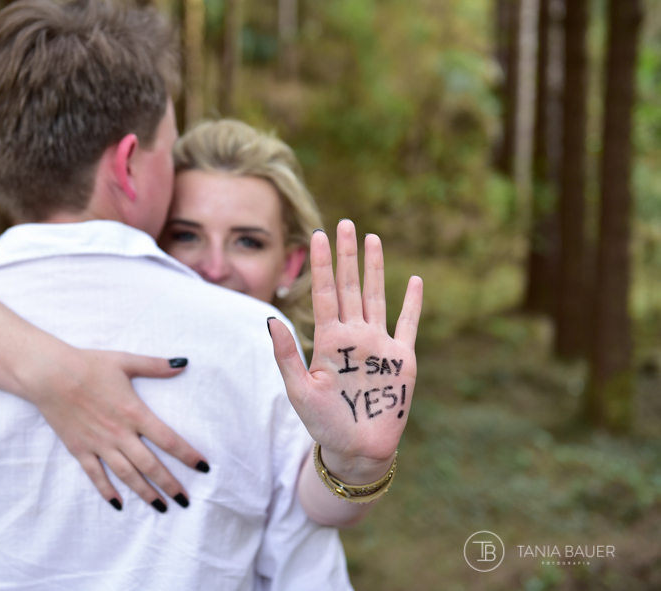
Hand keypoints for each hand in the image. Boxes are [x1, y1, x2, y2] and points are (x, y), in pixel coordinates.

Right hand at [21, 347, 208, 511]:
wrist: (50, 375)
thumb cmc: (88, 364)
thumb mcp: (125, 361)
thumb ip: (155, 365)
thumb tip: (183, 363)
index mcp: (134, 413)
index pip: (168, 440)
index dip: (188, 455)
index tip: (203, 467)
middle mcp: (120, 434)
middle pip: (150, 465)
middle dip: (170, 484)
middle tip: (185, 500)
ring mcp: (99, 444)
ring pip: (127, 475)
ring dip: (145, 493)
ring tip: (161, 507)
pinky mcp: (80, 449)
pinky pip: (96, 475)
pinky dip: (107, 491)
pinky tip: (118, 504)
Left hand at [268, 220, 422, 483]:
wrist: (356, 450)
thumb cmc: (324, 423)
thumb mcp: (299, 390)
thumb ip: (287, 354)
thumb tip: (269, 318)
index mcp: (329, 341)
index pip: (325, 293)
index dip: (321, 264)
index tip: (317, 235)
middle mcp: (354, 336)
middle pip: (350, 286)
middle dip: (347, 255)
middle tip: (344, 223)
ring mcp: (379, 345)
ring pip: (377, 297)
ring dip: (375, 268)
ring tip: (372, 239)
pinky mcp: (402, 360)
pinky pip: (408, 325)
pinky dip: (412, 303)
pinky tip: (413, 279)